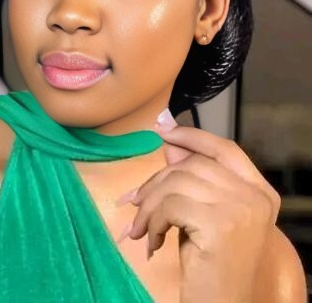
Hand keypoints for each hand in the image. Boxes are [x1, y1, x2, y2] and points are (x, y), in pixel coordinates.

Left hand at [116, 110, 280, 302]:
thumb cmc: (210, 265)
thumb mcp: (200, 215)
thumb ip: (190, 179)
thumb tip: (169, 144)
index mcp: (259, 191)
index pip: (225, 149)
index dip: (193, 137)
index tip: (163, 129)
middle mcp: (256, 196)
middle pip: (192, 165)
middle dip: (156, 182)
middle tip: (136, 203)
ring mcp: (242, 208)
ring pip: (176, 182)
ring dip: (149, 206)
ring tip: (141, 229)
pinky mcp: (221, 223)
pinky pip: (170, 205)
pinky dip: (151, 221)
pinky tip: (152, 242)